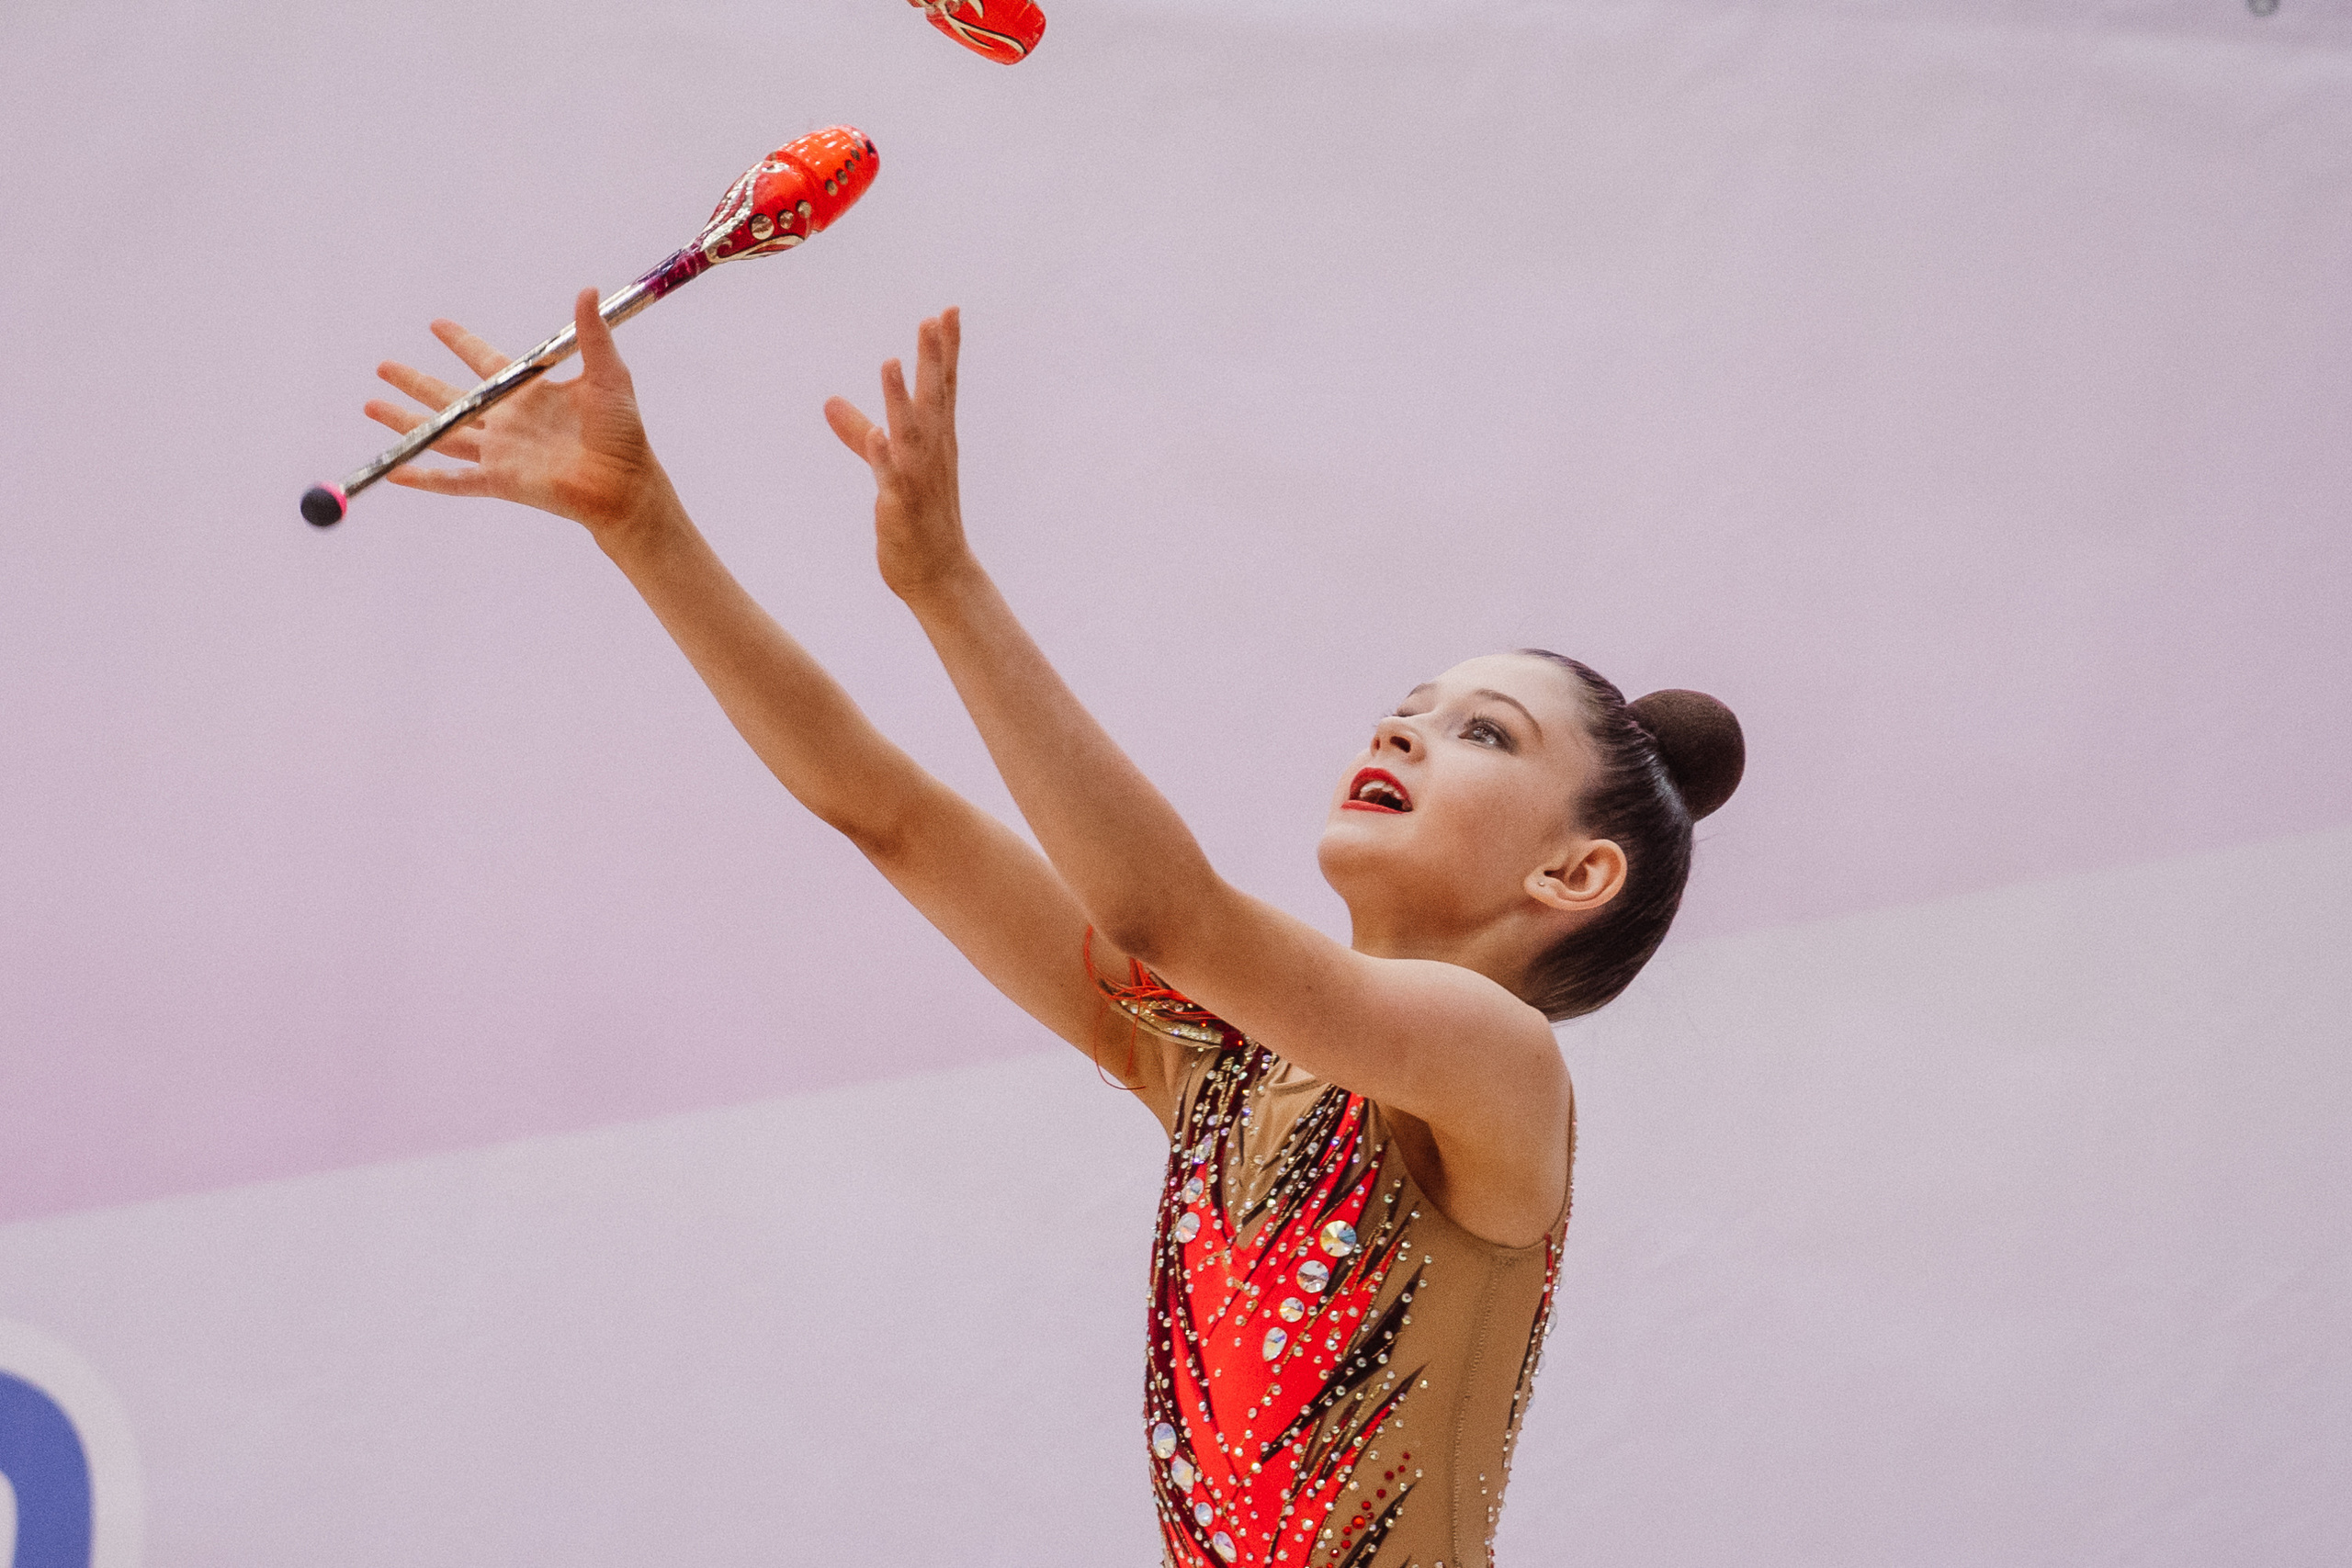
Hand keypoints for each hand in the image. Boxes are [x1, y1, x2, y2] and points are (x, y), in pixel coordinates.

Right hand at [365, 288, 676, 539]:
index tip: (436, 325)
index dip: (460, 343)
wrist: (624, 483)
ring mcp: (500, 452)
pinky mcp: (499, 479)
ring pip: (441, 434)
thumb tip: (587, 291)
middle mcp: (508, 421)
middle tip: (383, 365)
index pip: (486, 362)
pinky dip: (423, 476)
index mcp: (530, 394)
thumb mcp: (608, 376)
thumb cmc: (622, 433)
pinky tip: (395, 471)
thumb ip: (591, 336)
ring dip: (405, 420)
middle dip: (415, 381)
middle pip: (451, 397)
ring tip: (370, 405)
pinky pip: (453, 480)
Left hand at [824, 308, 972, 599]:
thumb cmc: (919, 516)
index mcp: (936, 440)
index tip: (948, 311)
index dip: (946, 350)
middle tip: (934, 319)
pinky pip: (891, 478)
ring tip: (891, 362)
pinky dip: (884, 456)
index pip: (943, 387)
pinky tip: (878, 435)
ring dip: (900, 399)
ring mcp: (917, 478)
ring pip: (908, 432)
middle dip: (933, 359)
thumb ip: (859, 431)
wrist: (938, 572)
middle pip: (933, 399)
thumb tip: (829, 402)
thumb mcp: (887, 465)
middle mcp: (932, 453)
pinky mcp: (900, 505)